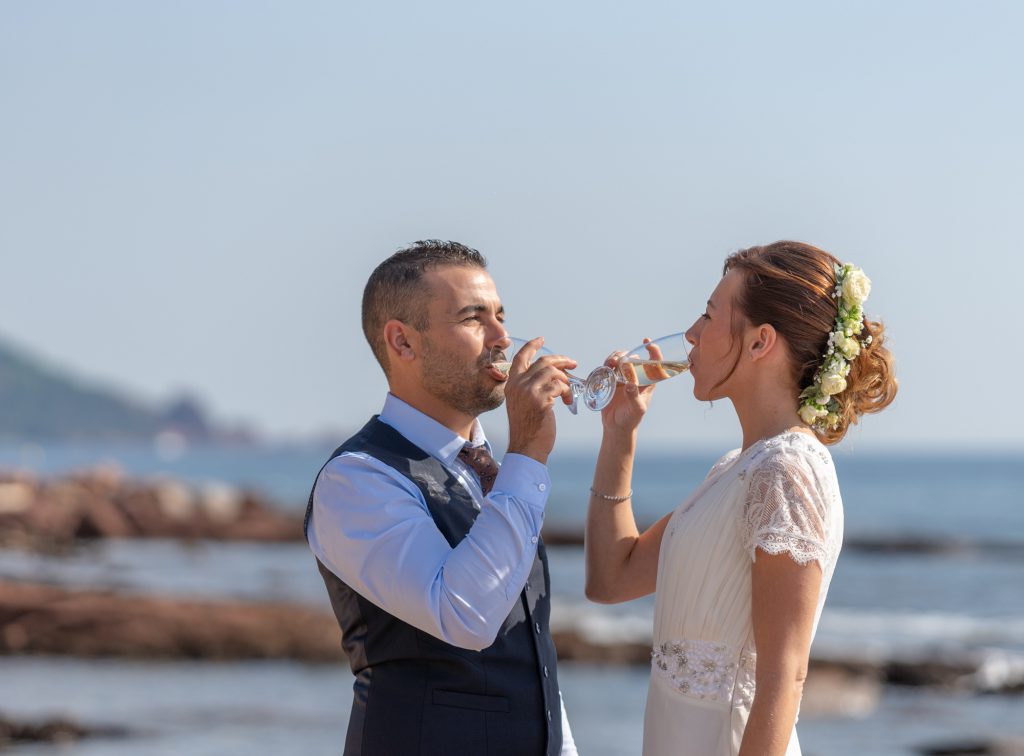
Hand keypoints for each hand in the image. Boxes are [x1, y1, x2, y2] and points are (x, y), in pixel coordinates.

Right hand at [504, 337, 577, 463]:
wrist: (526, 448)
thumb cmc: (528, 428)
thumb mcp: (523, 403)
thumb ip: (529, 387)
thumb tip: (550, 373)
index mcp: (511, 384)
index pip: (520, 357)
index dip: (532, 346)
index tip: (542, 339)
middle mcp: (517, 384)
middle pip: (543, 362)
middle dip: (561, 361)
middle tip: (573, 364)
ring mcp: (528, 391)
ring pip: (553, 373)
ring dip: (566, 381)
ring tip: (569, 393)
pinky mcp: (540, 400)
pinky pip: (560, 386)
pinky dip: (568, 392)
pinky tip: (567, 403)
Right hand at [600, 339, 660, 434]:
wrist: (616, 425)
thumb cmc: (631, 418)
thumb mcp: (636, 409)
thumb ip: (634, 397)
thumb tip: (630, 384)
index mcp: (647, 381)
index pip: (654, 363)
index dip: (653, 351)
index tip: (647, 343)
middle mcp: (636, 376)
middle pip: (633, 357)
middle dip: (626, 354)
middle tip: (619, 360)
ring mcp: (623, 377)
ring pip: (620, 359)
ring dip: (615, 357)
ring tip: (609, 363)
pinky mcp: (611, 379)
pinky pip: (609, 366)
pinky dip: (606, 364)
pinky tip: (604, 368)